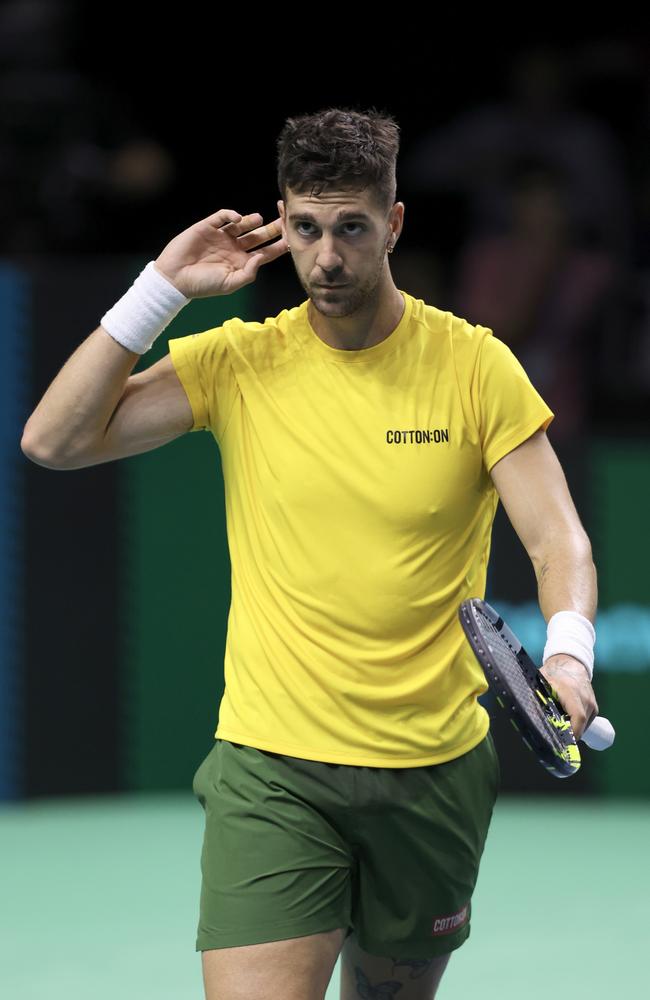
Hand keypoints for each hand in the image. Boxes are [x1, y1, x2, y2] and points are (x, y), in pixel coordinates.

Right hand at [153, 209, 288, 298]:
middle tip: (284, 219)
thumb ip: (248, 273)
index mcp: (242, 263)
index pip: (266, 253)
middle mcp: (234, 248)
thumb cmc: (203, 285)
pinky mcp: (208, 227)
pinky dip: (231, 214)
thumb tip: (261, 257)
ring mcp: (221, 236)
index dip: (279, 246)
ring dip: (252, 220)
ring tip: (258, 219)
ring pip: (243, 224)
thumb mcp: (229, 284)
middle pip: (259, 236)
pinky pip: (222, 217)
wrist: (176, 278)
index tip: (291, 239)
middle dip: (272, 228)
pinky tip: (237, 218)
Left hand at [539, 654, 598, 741]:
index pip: (578, 716)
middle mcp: (585, 698)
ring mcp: (591, 703)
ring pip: (584, 726)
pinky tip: (565, 723)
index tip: (563, 744)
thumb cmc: (552, 673)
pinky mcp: (594, 707)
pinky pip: (586, 723)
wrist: (570, 663)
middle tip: (555, 743)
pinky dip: (576, 726)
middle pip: (580, 724)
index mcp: (571, 691)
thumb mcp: (540, 683)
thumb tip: (525, 714)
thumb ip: (534, 697)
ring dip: (572, 731)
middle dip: (568, 735)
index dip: (573, 732)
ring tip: (558, 730)